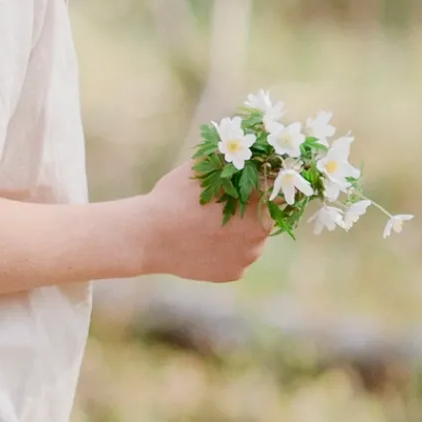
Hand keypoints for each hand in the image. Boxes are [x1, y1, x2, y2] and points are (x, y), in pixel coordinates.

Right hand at [137, 163, 270, 281]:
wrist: (148, 237)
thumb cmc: (175, 197)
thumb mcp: (204, 167)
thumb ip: (231, 160)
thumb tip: (249, 148)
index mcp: (259, 205)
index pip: (274, 191)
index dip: (260, 185)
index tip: (244, 183)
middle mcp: (260, 235)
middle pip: (264, 217)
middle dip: (248, 209)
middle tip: (222, 204)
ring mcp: (248, 257)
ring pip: (251, 239)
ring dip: (238, 231)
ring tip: (209, 224)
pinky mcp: (234, 274)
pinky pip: (237, 257)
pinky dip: (226, 250)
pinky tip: (205, 242)